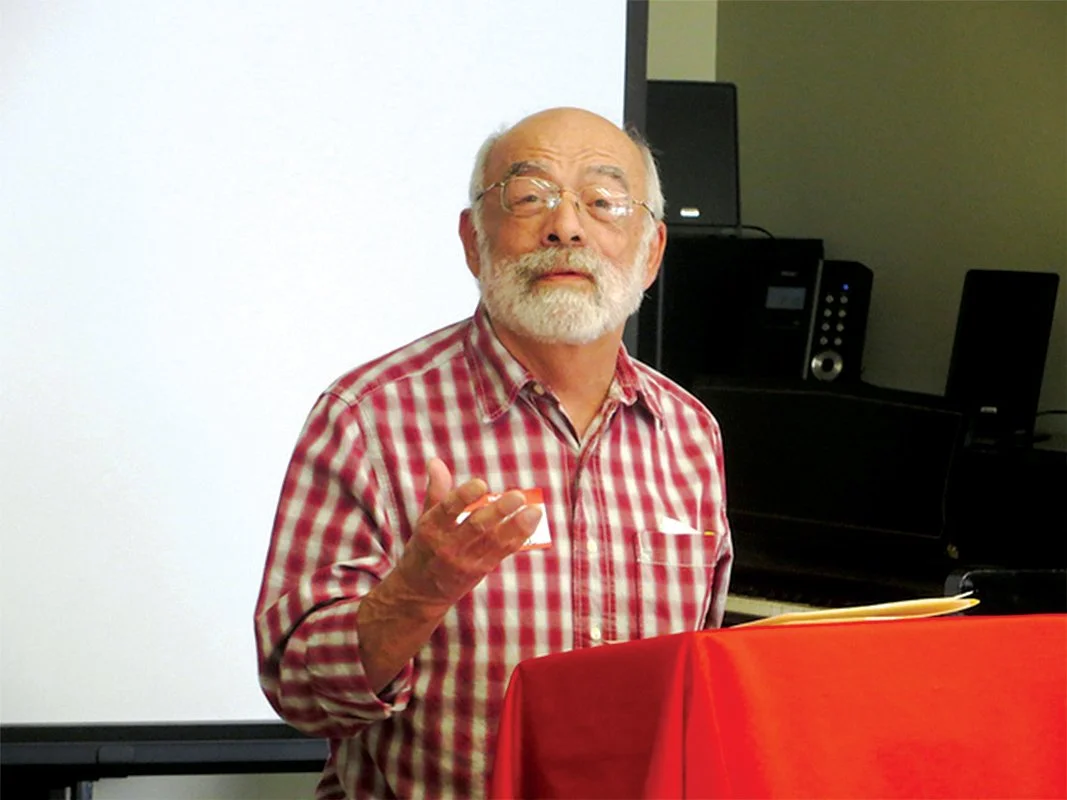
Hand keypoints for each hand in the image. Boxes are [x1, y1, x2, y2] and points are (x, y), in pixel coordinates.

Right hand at [393, 458, 542, 607]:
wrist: (420, 592)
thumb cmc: (424, 548)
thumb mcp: (424, 519)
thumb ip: (436, 490)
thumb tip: (435, 461)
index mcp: (431, 528)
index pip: (448, 510)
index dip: (464, 496)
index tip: (481, 484)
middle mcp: (448, 545)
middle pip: (476, 527)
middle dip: (498, 511)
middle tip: (517, 496)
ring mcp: (465, 560)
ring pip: (493, 541)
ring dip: (515, 526)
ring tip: (534, 510)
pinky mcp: (480, 570)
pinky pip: (502, 553)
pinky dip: (517, 538)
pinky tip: (531, 524)